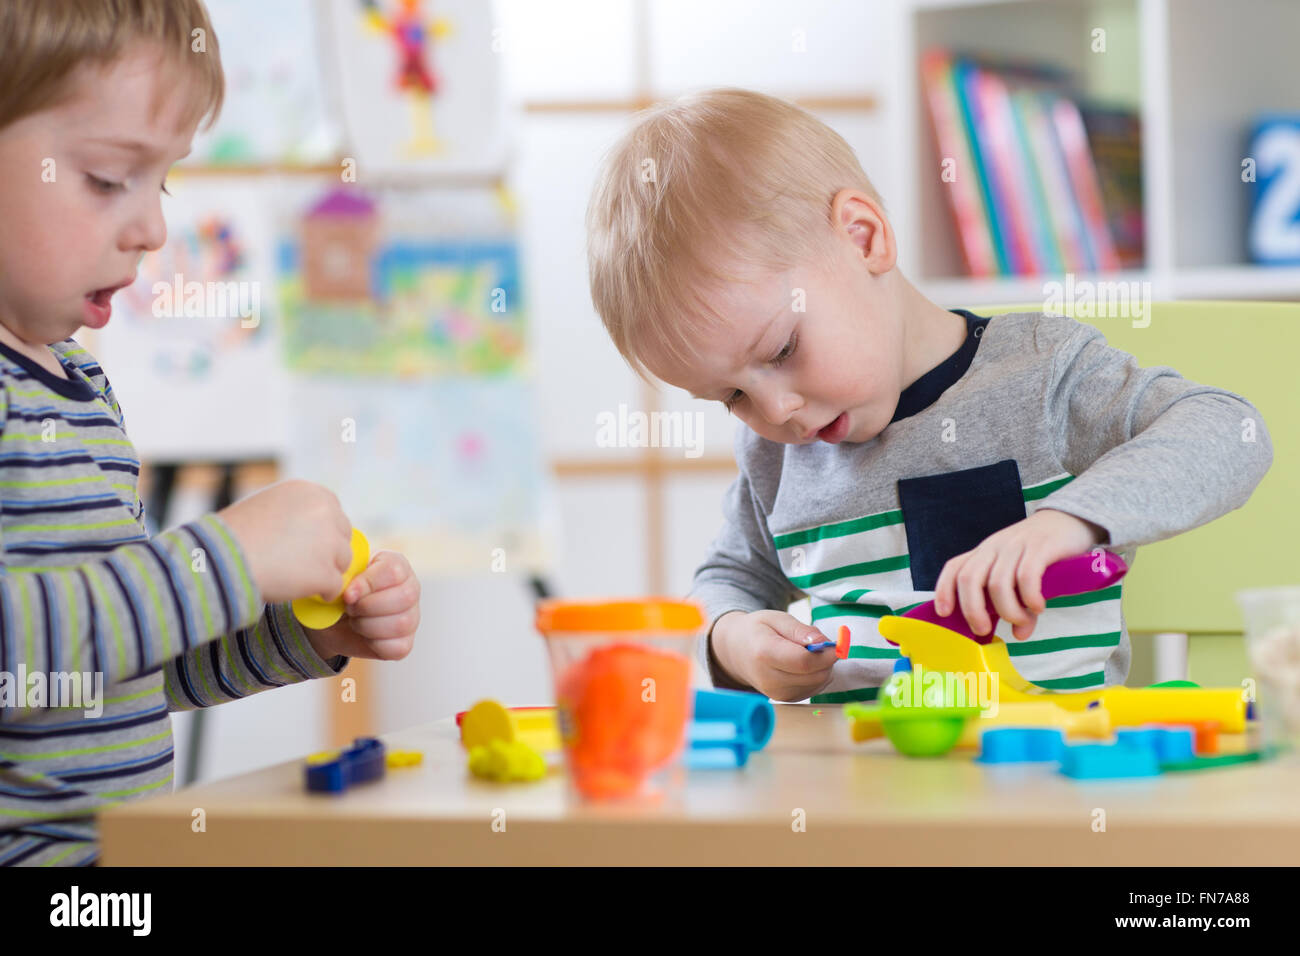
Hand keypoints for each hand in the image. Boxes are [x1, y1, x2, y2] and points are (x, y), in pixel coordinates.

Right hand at [217, 480, 352, 604]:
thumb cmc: (235, 535)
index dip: (324, 533)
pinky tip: (304, 592)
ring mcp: (329, 543)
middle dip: (329, 552)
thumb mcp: (270, 506)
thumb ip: (296, 513)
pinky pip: (334, 586)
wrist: (219, 559)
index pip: (334, 514)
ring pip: (341, 562)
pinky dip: (322, 592)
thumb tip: (315, 532)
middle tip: (304, 565)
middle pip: (343, 537)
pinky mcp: (326, 572)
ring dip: (326, 571)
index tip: (307, 546)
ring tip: (296, 577)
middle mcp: (326, 512)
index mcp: (312, 492)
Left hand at [303, 550, 419, 662]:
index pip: (393, 571)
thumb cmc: (340, 590)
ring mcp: (412, 618)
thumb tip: (351, 592)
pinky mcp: (405, 643)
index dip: (368, 584)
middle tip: (349, 608)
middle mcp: (411, 589)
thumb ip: (347, 574)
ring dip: (367, 625)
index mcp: (396, 565)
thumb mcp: (341, 577)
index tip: (347, 594)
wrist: (330, 618)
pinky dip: (374, 644)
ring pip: (401, 624)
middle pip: (404, 597)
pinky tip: (363, 635)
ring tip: (354, 620)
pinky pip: (397, 648)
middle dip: (367, 606)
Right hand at [711, 609, 836, 701]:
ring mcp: (776, 693)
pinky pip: (813, 689)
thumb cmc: (758, 631)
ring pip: (817, 683)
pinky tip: (805, 665)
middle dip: (827, 660)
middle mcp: (769, 678)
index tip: (835, 644)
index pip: (804, 662)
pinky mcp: (785, 699)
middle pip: (814, 675)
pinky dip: (816, 676)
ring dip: (823, 668)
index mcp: (764, 653)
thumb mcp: (776, 619)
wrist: (737, 651)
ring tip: (808, 653)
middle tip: (823, 645)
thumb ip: (800, 630)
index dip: (826, 654)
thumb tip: (823, 643)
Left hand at [932, 509, 1107, 640]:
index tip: (944, 613)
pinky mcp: (1040, 547)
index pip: (954, 567)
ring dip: (1008, 610)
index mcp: (984, 553)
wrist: (1070, 520)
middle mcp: (995, 547)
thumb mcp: (1020, 575)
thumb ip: (1017, 604)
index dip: (944, 590)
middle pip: (970, 579)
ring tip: (1022, 620)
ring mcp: (1016, 545)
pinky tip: (1038, 607)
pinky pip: (1026, 576)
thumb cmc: (1040, 552)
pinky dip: (1029, 597)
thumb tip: (1020, 634)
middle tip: (985, 630)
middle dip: (972, 610)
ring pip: (998, 583)